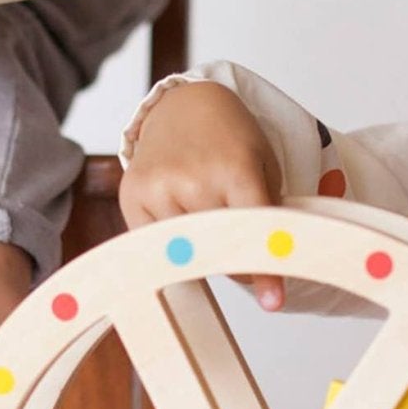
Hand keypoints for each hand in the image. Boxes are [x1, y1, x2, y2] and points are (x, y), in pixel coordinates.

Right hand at [120, 82, 287, 308]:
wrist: (184, 105)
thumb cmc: (231, 138)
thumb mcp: (262, 166)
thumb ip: (267, 214)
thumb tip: (261, 272)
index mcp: (235, 168)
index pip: (254, 230)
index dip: (266, 271)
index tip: (274, 302)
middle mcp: (193, 179)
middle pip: (220, 251)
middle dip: (235, 258)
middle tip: (240, 246)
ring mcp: (159, 188)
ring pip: (186, 253)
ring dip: (201, 250)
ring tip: (205, 212)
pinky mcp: (132, 196)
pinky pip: (156, 245)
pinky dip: (172, 243)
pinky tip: (180, 215)